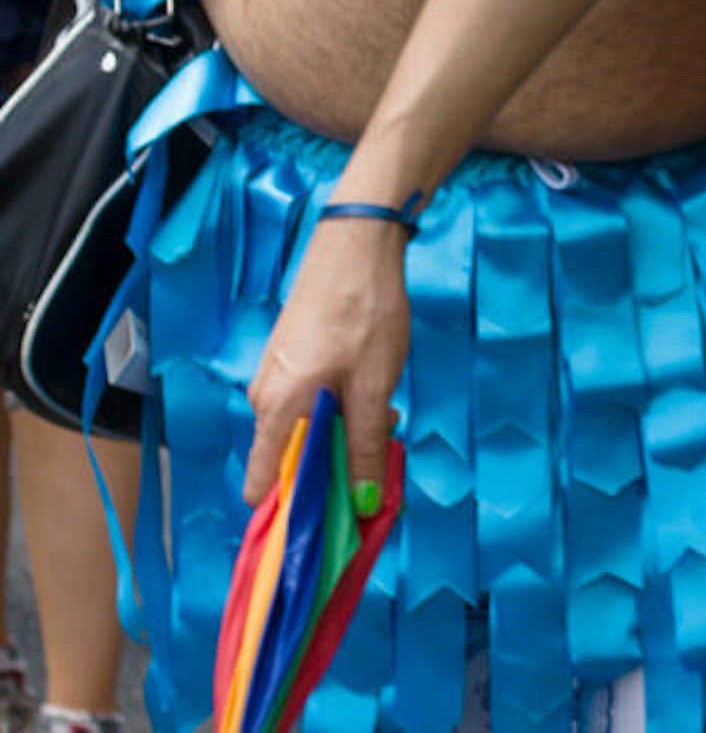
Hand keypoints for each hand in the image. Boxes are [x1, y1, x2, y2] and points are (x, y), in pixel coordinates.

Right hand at [244, 216, 409, 503]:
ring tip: (386, 420)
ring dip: (343, 436)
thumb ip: (364, 446)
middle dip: (333, 469)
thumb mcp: (373, 388)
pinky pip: (311, 405)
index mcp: (275, 411)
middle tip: (379, 461)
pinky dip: (341, 411)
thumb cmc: (364, 314)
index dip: (290, 510)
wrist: (357, 244)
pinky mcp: (294, 361)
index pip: (259, 484)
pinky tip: (375, 396)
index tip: (329, 521)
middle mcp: (265, 399)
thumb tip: (361, 503)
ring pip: (305, 431)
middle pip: (287, 460)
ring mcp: (277, 378)